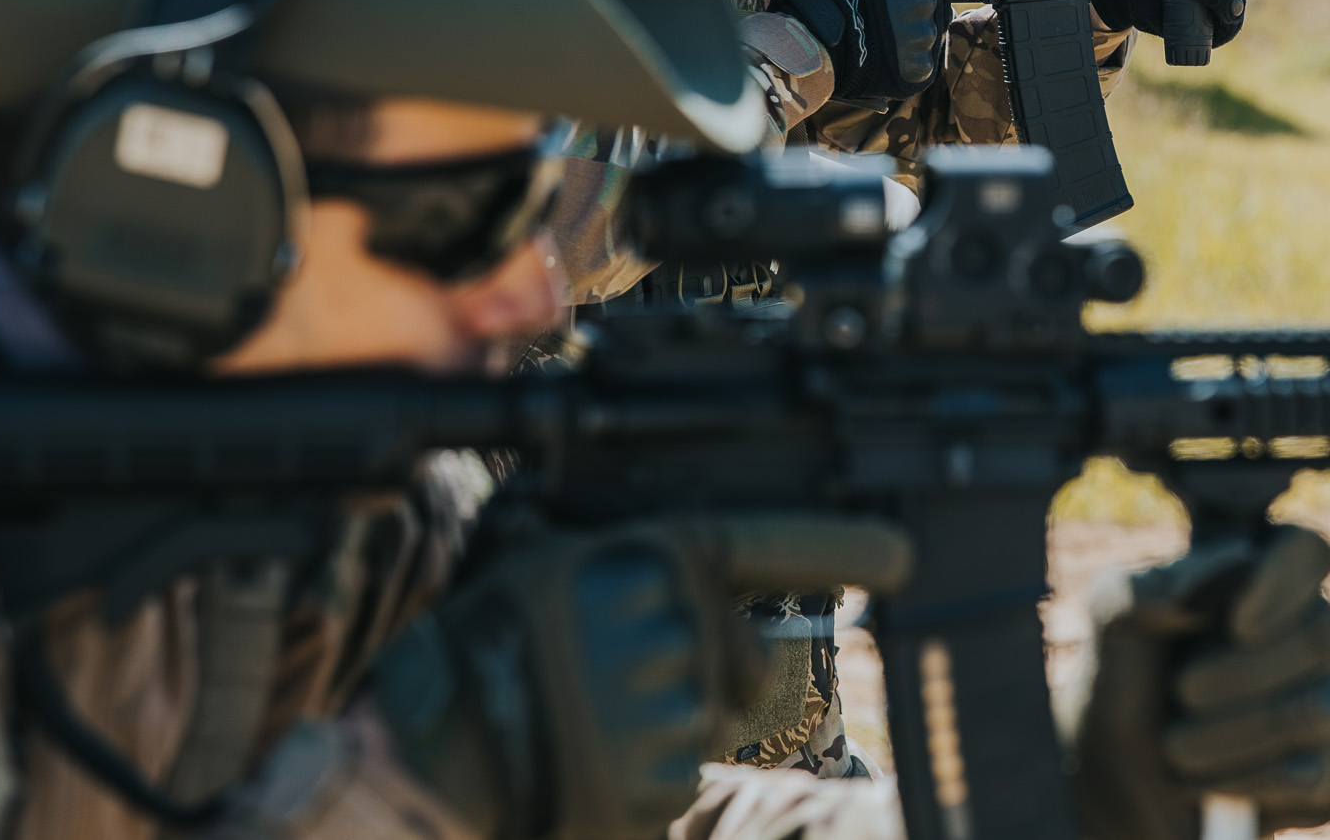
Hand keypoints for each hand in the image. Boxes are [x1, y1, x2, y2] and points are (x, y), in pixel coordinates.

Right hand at [370, 511, 910, 839]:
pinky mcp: (658, 785)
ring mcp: (667, 710)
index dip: (838, 544)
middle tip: (607, 681)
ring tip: (578, 724)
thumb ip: (649, 573)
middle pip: (733, 656)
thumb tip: (728, 609)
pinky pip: (677, 781)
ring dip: (657, 729)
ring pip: (704, 722)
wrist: (426, 751)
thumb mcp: (558, 570)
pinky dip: (639, 781)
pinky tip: (584, 765)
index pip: (759, 544)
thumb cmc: (485, 648)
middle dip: (696, 675)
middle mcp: (667, 629)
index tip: (903, 552)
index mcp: (639, 563)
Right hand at [770, 0, 975, 102]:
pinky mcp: (919, 66)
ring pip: (929, 34)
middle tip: (886, 16)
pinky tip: (883, 56)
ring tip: (880, 37)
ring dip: (912, 36)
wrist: (812, 39)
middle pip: (936, 4)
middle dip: (916, 10)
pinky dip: (907, 62)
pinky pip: (922, 63)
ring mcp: (925, 34)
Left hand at [1072, 526, 1329, 839]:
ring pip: (1320, 707)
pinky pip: (1320, 773)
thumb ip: (1153, 584)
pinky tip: (1208, 781)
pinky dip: (1250, 779)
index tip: (1234, 620)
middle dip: (1243, 671)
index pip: (1308, 550)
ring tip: (1175, 746)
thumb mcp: (1114, 624)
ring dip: (1234, 731)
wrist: (1120, 779)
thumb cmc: (1124, 682)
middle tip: (1183, 691)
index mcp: (1261, 579)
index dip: (1284, 581)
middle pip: (1323, 632)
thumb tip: (1236, 559)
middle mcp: (1308, 632)